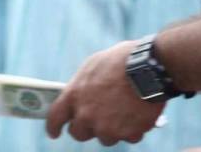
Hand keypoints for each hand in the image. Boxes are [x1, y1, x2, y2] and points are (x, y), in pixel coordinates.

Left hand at [46, 40, 163, 145]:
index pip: (55, 118)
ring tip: (122, 113)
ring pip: (105, 138)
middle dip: (85, 129)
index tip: (54, 133)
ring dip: (111, 130)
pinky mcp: (129, 134)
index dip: (53, 127)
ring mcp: (108, 128)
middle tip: (94, 123)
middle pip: (79, 134)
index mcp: (73, 96)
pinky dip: (132, 129)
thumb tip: (80, 99)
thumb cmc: (118, 63)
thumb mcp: (90, 69)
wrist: (147, 70)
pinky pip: (128, 137)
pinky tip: (137, 114)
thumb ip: (81, 88)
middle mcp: (87, 116)